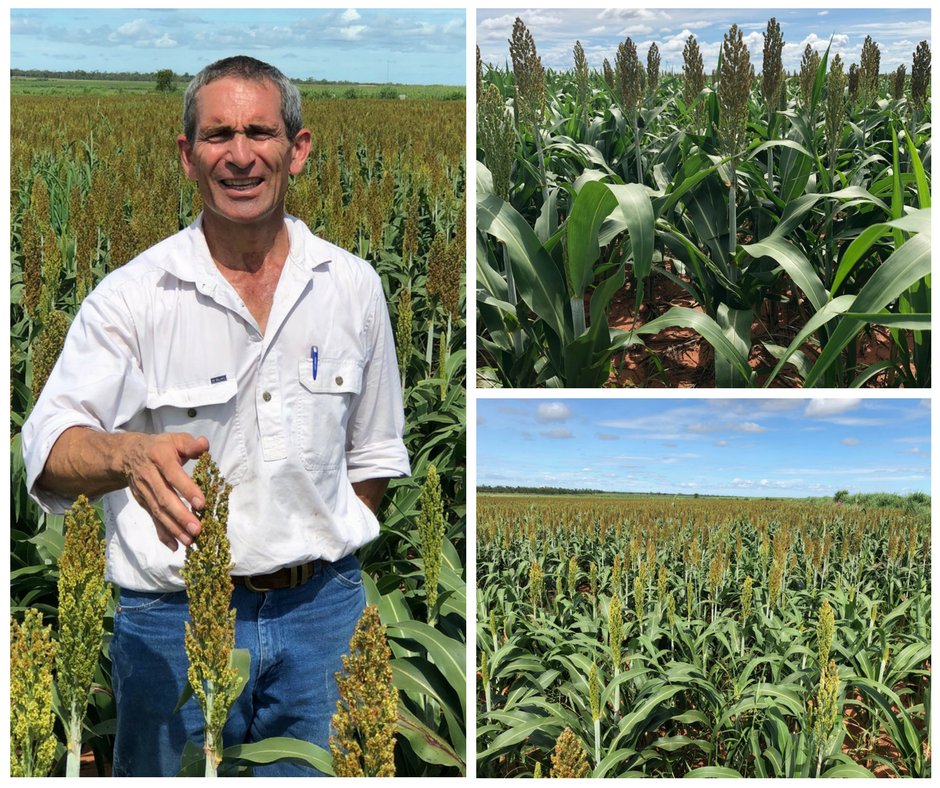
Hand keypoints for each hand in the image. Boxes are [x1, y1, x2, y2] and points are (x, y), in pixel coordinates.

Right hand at [119, 433, 208, 551]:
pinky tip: (175, 546)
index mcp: (159, 457)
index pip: (173, 475)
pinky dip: (163, 534)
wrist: (127, 455)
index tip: (201, 503)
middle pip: (164, 498)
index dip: (186, 489)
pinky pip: (153, 520)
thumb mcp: (174, 440)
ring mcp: (144, 492)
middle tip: (197, 529)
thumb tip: (204, 445)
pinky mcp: (143, 503)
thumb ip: (190, 444)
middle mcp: (149, 476)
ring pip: (158, 512)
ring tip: (190, 540)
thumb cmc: (160, 447)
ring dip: (174, 528)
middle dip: (181, 516)